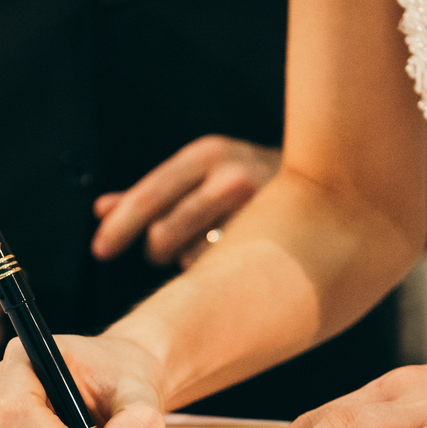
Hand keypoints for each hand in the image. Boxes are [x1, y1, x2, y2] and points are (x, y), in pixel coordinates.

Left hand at [91, 135, 279, 267]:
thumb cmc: (244, 179)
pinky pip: (223, 272)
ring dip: (187, 258)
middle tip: (161, 248)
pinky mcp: (274, 242)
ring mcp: (258, 212)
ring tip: (206, 244)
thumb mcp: (197, 173)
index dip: (119, 227)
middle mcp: (233, 178)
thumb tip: (101, 209)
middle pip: (164, 234)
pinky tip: (232, 254)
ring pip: (192, 258)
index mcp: (207, 155)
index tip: (99, 250)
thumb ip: (150, 193)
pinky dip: (216, 269)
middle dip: (154, 248)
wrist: (327, 181)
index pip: (149, 196)